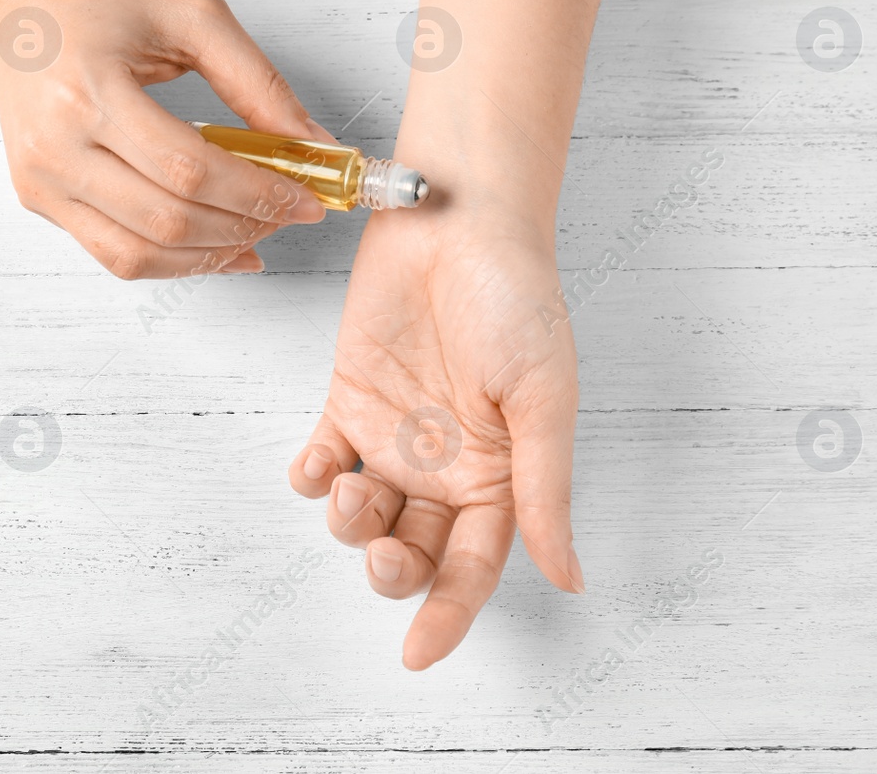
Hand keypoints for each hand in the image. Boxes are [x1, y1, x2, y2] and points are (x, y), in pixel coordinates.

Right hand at [0, 0, 330, 278]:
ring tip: (257, 233)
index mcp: (90, 91)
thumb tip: (310, 142)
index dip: (258, 192)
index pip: (189, 168)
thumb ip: (254, 78)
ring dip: (212, 255)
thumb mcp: (187, 13)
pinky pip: (114, 254)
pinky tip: (214, 246)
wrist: (6, 4)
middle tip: (289, 213)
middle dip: (245, 225)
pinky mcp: (39, 200)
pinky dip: (173, 262)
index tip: (307, 198)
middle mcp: (56, 146)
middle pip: (168, 219)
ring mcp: (42, 181)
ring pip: (140, 254)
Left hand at [287, 203, 582, 669]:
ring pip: (359, 515)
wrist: (457, 221)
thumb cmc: (516, 301)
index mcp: (499, 477)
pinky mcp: (348, 398)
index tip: (416, 655)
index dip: (447, 616)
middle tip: (383, 553)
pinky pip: (319, 459)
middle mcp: (444, 467)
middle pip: (411, 552)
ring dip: (347, 521)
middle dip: (391, 570)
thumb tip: (569, 577)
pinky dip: (307, 476)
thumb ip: (543, 491)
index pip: (472, 567)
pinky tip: (315, 466)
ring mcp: (394, 435)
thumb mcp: (544, 401)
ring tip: (349, 488)